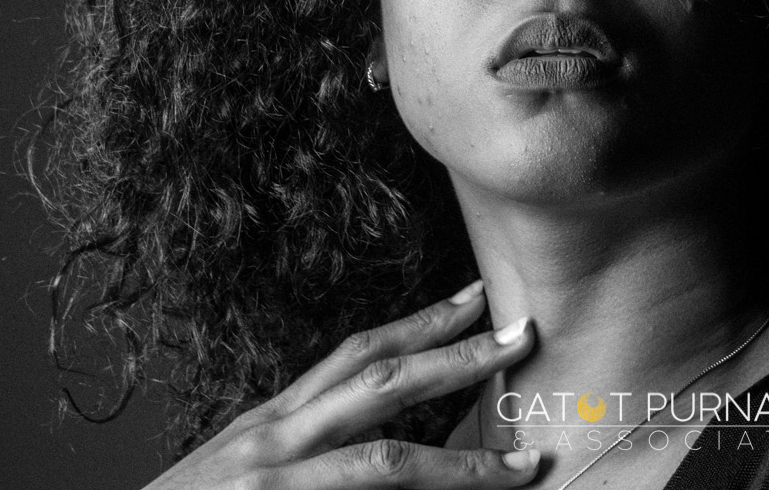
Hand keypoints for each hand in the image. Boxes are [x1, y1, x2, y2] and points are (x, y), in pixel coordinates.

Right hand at [140, 281, 539, 488]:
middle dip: (458, 357)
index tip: (475, 298)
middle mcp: (273, 439)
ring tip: (521, 467)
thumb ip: (305, 446)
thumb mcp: (244, 467)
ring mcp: (271, 482)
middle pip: (381, 383)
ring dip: (462, 467)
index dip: (421, 323)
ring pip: (384, 463)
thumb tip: (378, 441)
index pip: (358, 354)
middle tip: (525, 336)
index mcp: (273, 419)